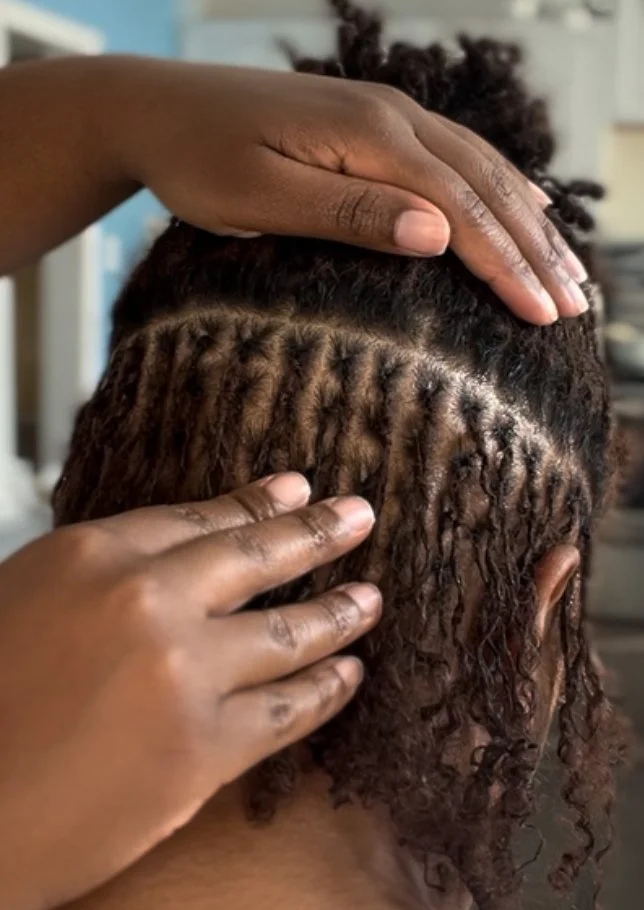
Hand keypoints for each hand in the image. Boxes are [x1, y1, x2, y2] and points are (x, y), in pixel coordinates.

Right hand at [0, 474, 378, 909]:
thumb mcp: (29, 598)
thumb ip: (102, 573)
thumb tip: (172, 560)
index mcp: (94, 553)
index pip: (201, 517)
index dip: (258, 504)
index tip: (299, 489)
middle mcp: (147, 599)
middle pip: (258, 557)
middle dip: (319, 533)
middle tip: (360, 516)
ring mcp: (183, 672)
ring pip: (286, 631)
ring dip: (339, 612)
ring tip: (371, 598)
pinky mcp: (203, 750)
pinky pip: (287, 711)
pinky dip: (326, 691)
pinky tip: (350, 675)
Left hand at [107, 59, 587, 324]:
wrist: (157, 109)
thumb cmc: (196, 161)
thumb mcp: (261, 197)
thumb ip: (349, 214)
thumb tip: (438, 235)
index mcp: (369, 136)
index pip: (460, 207)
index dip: (506, 265)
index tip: (543, 315)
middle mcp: (391, 117)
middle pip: (486, 185)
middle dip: (535, 248)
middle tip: (577, 306)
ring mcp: (386, 115)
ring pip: (481, 167)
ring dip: (529, 220)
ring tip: (568, 268)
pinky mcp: (374, 125)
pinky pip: (457, 155)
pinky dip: (500, 188)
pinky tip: (523, 207)